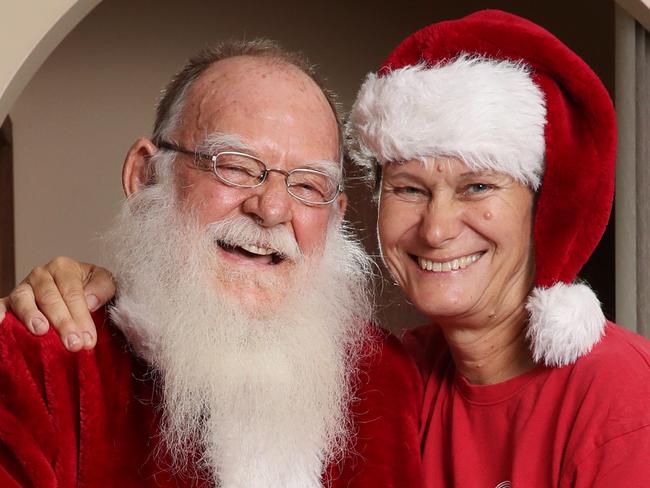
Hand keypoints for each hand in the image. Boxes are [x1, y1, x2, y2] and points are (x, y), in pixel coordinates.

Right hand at [0, 257, 115, 350]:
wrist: (77, 288)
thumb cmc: (90, 287)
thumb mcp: (104, 282)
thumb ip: (102, 288)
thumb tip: (90, 301)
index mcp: (64, 268)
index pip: (73, 293)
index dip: (81, 316)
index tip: (89, 339)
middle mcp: (41, 275)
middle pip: (50, 299)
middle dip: (63, 323)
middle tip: (74, 344)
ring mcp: (23, 288)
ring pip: (24, 301)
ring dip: (32, 317)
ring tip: (41, 332)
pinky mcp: (9, 302)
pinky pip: (1, 305)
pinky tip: (1, 323)